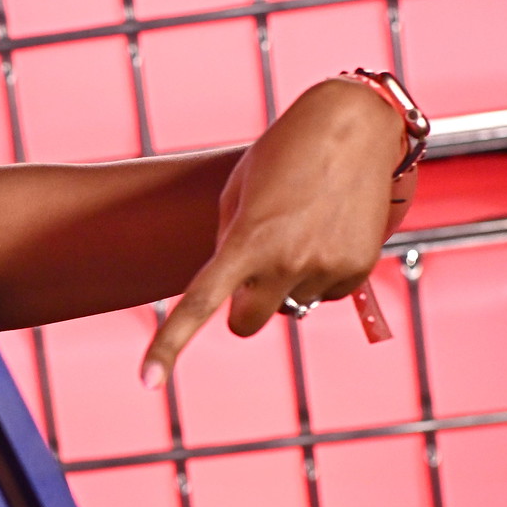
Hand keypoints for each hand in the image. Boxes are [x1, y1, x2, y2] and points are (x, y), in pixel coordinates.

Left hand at [141, 79, 405, 386]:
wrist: (355, 125)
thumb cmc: (284, 152)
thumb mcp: (239, 192)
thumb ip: (229, 243)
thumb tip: (236, 292)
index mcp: (246, 242)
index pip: (198, 305)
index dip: (169, 346)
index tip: (147, 382)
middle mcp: (286, 263)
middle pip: (246, 324)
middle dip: (243, 307)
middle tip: (250, 272)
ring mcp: (325, 269)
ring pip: (291, 306)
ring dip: (287, 283)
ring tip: (301, 228)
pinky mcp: (358, 269)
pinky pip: (327, 293)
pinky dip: (322, 273)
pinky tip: (328, 230)